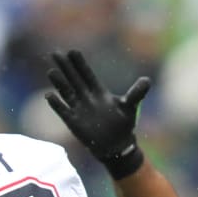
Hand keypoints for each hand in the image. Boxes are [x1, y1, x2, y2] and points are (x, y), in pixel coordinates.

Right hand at [45, 49, 151, 179]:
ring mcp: (78, 109)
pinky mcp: (74, 122)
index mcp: (98, 92)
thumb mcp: (130, 107)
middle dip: (65, 67)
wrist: (116, 145)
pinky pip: (63, 111)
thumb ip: (136, 93)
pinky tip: (50, 95)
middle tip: (55, 53)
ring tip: (51, 72)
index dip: (80, 63)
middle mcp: (86, 97)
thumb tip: (147, 80)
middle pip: (73, 79)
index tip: (72, 51)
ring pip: (67, 93)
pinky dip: (57, 104)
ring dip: (59, 83)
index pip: (87, 74)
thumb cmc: (123, 124)